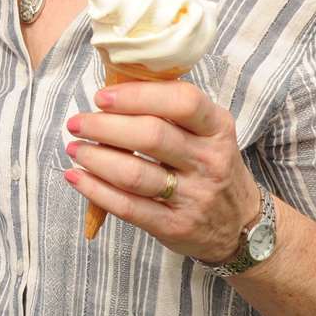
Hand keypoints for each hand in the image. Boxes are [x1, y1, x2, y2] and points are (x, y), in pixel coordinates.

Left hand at [64, 80, 261, 263]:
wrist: (240, 225)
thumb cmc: (211, 167)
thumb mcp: (209, 133)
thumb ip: (173, 111)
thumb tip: (116, 89)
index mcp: (218, 128)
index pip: (182, 101)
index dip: (138, 95)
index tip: (103, 97)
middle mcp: (209, 160)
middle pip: (151, 136)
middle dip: (104, 127)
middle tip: (77, 123)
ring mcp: (194, 196)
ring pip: (135, 174)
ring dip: (95, 158)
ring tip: (75, 148)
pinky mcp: (174, 226)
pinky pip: (128, 207)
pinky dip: (96, 190)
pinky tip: (77, 178)